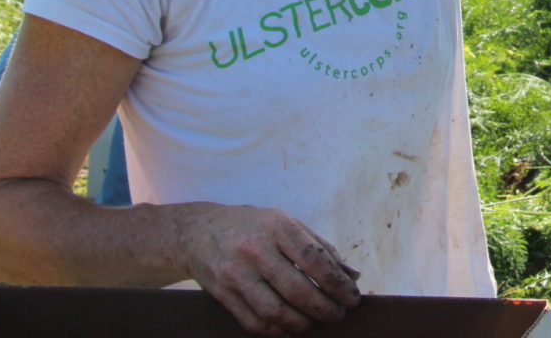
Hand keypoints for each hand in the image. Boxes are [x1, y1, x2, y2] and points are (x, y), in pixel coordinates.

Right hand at [181, 204, 360, 335]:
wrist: (198, 232)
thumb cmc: (254, 227)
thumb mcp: (287, 224)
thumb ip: (321, 248)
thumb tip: (352, 276)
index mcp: (277, 226)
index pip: (315, 259)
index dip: (338, 283)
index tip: (353, 297)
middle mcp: (254, 249)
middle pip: (297, 290)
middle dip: (325, 308)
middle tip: (339, 314)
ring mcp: (235, 273)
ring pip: (275, 311)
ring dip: (303, 323)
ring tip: (317, 322)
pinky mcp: (222, 294)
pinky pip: (254, 322)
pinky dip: (278, 331)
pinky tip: (292, 327)